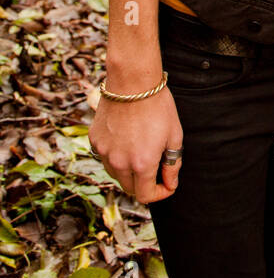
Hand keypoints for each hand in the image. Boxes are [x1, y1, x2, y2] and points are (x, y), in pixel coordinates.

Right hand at [89, 87, 183, 204]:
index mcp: (142, 164)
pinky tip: (126, 137)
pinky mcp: (95, 140)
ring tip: (140, 148)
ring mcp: (104, 152)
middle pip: (129, 188)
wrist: (132, 81)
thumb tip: (170, 184)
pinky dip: (115, 154)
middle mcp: (119, 163)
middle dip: (144, 183)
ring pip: (115, 173)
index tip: (166, 184)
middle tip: (155, 167)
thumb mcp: (174, 135)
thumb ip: (172, 164)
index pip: (145, 196)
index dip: (159, 194)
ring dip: (128, 170)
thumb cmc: (157, 106)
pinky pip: (105, 156)